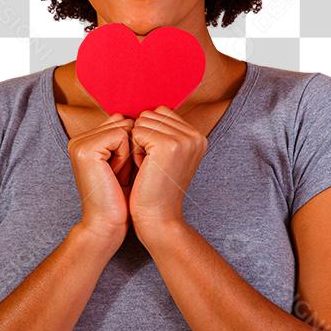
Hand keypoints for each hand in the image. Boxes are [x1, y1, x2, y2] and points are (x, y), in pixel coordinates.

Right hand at [67, 112, 135, 247]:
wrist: (108, 224)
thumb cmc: (121, 198)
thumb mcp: (125, 161)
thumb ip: (126, 137)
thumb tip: (147, 115)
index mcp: (85, 140)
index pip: (121, 121)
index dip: (132, 145)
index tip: (122, 171)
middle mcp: (78, 139)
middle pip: (123, 120)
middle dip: (132, 146)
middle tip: (120, 174)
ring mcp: (79, 143)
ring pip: (124, 127)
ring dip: (130, 151)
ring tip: (117, 175)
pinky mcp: (86, 149)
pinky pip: (121, 135)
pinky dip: (126, 156)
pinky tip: (115, 175)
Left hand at [128, 105, 206, 241]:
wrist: (158, 220)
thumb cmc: (153, 190)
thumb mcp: (165, 157)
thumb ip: (163, 132)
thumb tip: (144, 111)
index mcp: (197, 137)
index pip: (161, 112)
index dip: (148, 134)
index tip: (155, 161)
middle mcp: (196, 135)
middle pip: (151, 114)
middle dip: (142, 137)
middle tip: (151, 165)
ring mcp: (184, 139)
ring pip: (142, 121)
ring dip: (137, 144)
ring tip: (148, 167)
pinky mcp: (168, 145)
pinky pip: (136, 131)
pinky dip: (133, 150)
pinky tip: (144, 169)